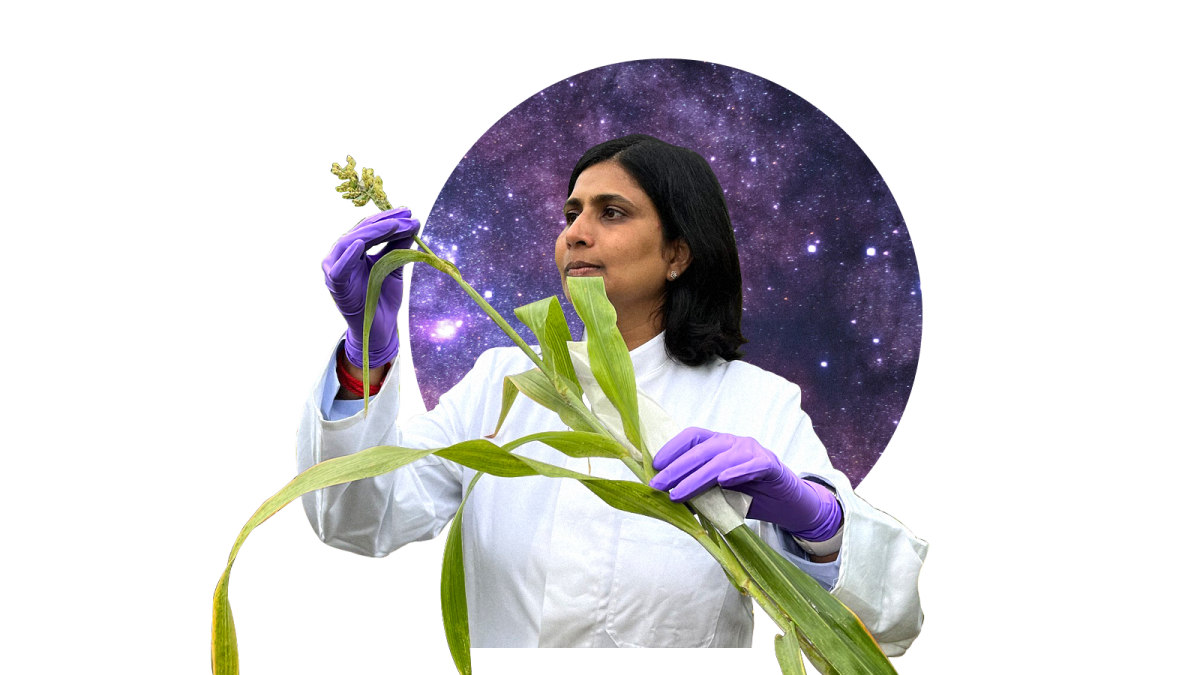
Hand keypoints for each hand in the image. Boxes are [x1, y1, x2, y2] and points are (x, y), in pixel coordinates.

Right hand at [322, 207, 421, 367]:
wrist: (380, 329)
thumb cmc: (384, 298)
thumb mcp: (395, 268)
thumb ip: (399, 247)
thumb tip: (414, 224)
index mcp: (355, 251)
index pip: (370, 229)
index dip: (388, 218)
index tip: (410, 212)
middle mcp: (343, 257)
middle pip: (361, 232)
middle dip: (385, 222)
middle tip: (406, 217)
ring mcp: (335, 269)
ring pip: (349, 243)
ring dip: (372, 234)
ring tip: (393, 226)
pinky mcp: (335, 285)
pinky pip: (339, 269)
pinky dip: (348, 256)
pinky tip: (360, 245)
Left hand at [649, 427, 839, 538]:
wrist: (786, 504)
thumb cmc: (749, 496)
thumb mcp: (718, 494)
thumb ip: (698, 490)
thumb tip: (666, 497)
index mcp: (719, 444)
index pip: (692, 437)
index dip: (672, 448)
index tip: (654, 465)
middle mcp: (733, 442)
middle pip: (702, 449)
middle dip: (677, 468)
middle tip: (658, 485)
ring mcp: (752, 451)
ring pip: (722, 459)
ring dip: (697, 477)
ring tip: (679, 493)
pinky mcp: (770, 464)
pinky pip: (753, 465)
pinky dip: (738, 471)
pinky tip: (723, 480)